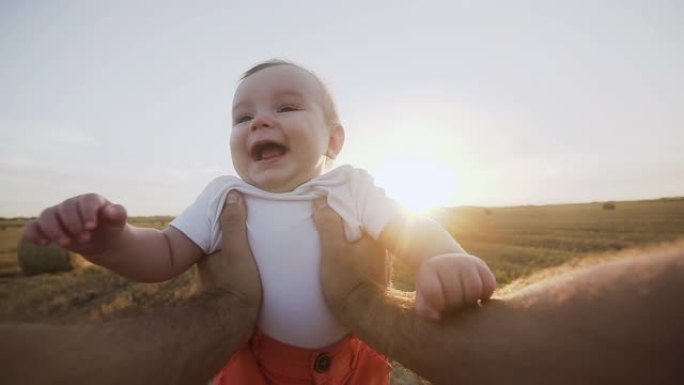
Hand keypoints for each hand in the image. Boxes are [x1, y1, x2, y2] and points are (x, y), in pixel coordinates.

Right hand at [22, 193, 127, 256]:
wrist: (103, 240)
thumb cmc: (111, 228)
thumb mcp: (118, 223)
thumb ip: (118, 214)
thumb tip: (111, 211)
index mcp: (91, 200)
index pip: (87, 200)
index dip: (88, 213)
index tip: (91, 227)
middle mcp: (72, 204)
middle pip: (66, 208)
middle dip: (73, 225)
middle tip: (85, 238)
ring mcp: (58, 215)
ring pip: (47, 216)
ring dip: (55, 230)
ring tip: (67, 244)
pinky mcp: (47, 228)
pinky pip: (33, 227)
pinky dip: (33, 234)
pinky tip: (43, 244)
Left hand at [197, 191, 261, 306]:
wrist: (233, 323)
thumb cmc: (235, 285)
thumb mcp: (236, 251)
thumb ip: (233, 224)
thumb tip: (233, 195)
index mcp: (205, 247)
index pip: (213, 220)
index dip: (225, 209)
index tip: (240, 199)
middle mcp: (206, 258)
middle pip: (220, 233)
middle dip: (232, 223)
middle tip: (253, 212)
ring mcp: (216, 271)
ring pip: (226, 247)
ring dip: (239, 239)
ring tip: (259, 229)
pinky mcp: (227, 282)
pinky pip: (234, 260)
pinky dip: (242, 253)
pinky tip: (257, 253)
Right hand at [312, 198, 388, 319]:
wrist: (365, 315)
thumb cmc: (348, 282)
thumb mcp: (333, 251)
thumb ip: (328, 225)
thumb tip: (322, 200)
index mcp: (374, 231)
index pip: (359, 204)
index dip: (342, 198)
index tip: (326, 194)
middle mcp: (381, 239)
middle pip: (360, 217)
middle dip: (344, 211)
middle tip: (323, 207)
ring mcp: (379, 253)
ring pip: (361, 231)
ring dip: (346, 226)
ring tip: (327, 221)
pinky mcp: (374, 266)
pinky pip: (361, 244)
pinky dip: (349, 239)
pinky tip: (338, 243)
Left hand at [415, 253, 496, 319]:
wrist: (445, 265)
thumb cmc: (434, 288)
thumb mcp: (423, 297)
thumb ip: (424, 310)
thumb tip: (437, 317)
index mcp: (430, 269)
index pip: (434, 293)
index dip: (438, 304)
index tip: (439, 305)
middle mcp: (448, 262)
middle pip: (455, 294)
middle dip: (454, 304)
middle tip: (452, 304)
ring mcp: (466, 262)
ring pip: (474, 289)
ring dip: (470, 300)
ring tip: (463, 301)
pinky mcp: (482, 266)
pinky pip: (489, 286)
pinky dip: (485, 295)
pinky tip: (476, 297)